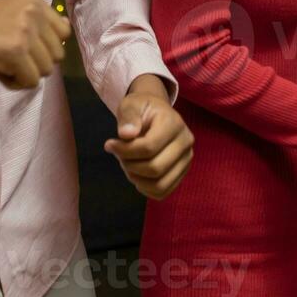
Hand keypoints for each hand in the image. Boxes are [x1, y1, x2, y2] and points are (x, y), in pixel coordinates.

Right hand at [0, 0, 70, 87]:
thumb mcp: (7, 14)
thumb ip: (34, 22)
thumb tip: (66, 32)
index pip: (63, 32)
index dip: (43, 47)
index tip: (19, 48)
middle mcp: (32, 10)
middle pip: (56, 54)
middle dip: (33, 63)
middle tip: (4, 56)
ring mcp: (24, 29)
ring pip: (45, 70)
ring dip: (22, 74)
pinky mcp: (14, 50)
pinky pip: (30, 81)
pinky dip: (12, 83)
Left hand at [104, 76, 194, 199]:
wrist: (156, 114)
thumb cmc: (142, 109)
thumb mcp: (131, 105)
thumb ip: (128, 117)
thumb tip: (126, 134)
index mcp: (174, 123)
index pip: (149, 147)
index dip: (124, 150)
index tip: (109, 144)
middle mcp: (185, 142)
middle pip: (155, 168)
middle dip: (130, 166)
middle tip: (119, 157)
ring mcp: (186, 159)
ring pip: (160, 184)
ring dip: (137, 179)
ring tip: (128, 166)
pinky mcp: (182, 172)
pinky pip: (163, 191)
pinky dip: (146, 189)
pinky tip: (137, 175)